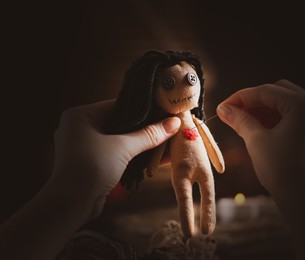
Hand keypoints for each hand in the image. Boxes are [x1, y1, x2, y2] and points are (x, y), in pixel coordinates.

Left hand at [52, 99, 180, 218]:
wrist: (70, 205)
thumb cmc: (90, 169)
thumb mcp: (123, 148)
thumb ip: (149, 135)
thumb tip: (173, 122)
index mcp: (81, 115)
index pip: (118, 105)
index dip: (143, 109)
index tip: (163, 112)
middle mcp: (80, 127)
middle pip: (120, 123)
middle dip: (144, 128)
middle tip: (166, 127)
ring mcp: (84, 146)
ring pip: (119, 139)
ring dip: (139, 143)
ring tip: (163, 142)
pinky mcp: (91, 162)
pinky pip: (115, 152)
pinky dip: (131, 154)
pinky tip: (151, 157)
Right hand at [216, 80, 304, 200]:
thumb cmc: (283, 171)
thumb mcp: (257, 141)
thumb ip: (240, 119)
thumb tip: (224, 109)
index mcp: (304, 104)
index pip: (266, 91)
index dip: (241, 97)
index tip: (223, 106)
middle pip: (278, 92)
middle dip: (253, 102)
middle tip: (232, 113)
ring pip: (286, 104)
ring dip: (264, 110)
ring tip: (243, 122)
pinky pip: (295, 116)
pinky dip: (277, 118)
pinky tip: (260, 127)